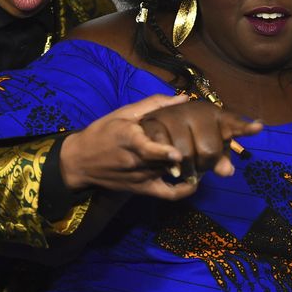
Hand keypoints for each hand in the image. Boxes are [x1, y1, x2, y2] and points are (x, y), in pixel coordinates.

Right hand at [60, 94, 200, 199]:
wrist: (80, 161)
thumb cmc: (103, 132)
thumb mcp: (124, 113)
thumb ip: (154, 104)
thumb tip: (183, 97)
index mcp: (128, 139)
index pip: (145, 149)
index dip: (162, 152)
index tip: (178, 152)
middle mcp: (135, 162)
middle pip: (165, 159)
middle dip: (187, 153)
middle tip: (211, 146)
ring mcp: (139, 178)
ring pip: (169, 171)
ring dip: (187, 165)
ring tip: (208, 156)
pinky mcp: (141, 189)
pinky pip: (166, 194)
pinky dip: (183, 190)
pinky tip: (196, 181)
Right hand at [139, 101, 262, 179]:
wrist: (150, 125)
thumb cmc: (187, 135)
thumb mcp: (209, 144)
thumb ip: (221, 157)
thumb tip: (227, 172)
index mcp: (215, 114)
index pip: (234, 123)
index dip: (246, 127)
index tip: (259, 127)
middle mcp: (196, 111)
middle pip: (209, 151)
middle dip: (205, 164)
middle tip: (200, 166)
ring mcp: (175, 114)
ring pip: (186, 156)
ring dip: (187, 169)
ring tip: (186, 167)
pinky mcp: (154, 122)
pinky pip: (165, 150)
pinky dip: (171, 166)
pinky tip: (175, 170)